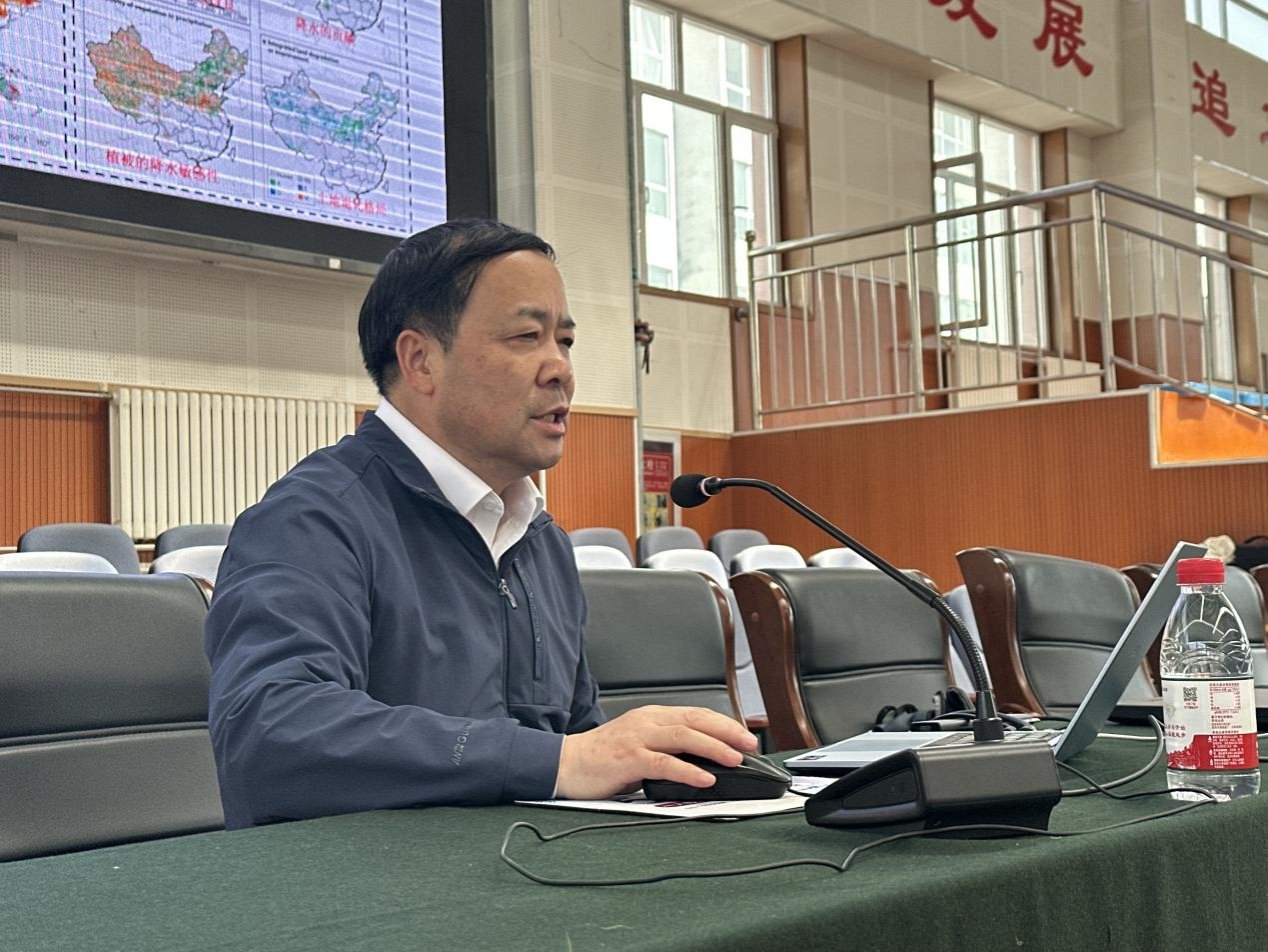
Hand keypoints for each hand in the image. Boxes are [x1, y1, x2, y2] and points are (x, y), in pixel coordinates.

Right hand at [554, 705, 757, 800]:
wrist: (566, 764)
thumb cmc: (603, 757)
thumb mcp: (640, 743)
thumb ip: (667, 747)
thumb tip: (703, 760)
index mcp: (652, 716)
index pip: (696, 714)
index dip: (724, 723)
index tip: (745, 736)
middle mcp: (647, 722)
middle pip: (695, 720)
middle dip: (727, 731)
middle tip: (750, 745)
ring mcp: (637, 738)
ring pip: (684, 737)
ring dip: (714, 748)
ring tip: (735, 760)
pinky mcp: (628, 759)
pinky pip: (664, 764)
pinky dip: (687, 770)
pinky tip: (704, 778)